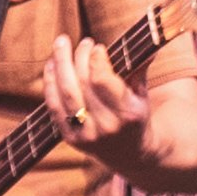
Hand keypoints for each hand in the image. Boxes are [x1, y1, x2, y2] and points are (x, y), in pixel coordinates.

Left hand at [56, 33, 160, 170]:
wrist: (131, 155)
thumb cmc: (137, 117)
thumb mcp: (143, 96)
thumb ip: (139, 70)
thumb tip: (146, 44)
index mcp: (128, 114)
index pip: (103, 80)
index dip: (95, 60)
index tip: (96, 46)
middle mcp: (106, 126)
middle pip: (82, 83)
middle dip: (78, 57)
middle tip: (80, 41)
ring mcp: (86, 134)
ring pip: (65, 93)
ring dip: (59, 65)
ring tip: (61, 46)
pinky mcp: (70, 138)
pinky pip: (54, 106)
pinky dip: (50, 84)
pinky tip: (51, 66)